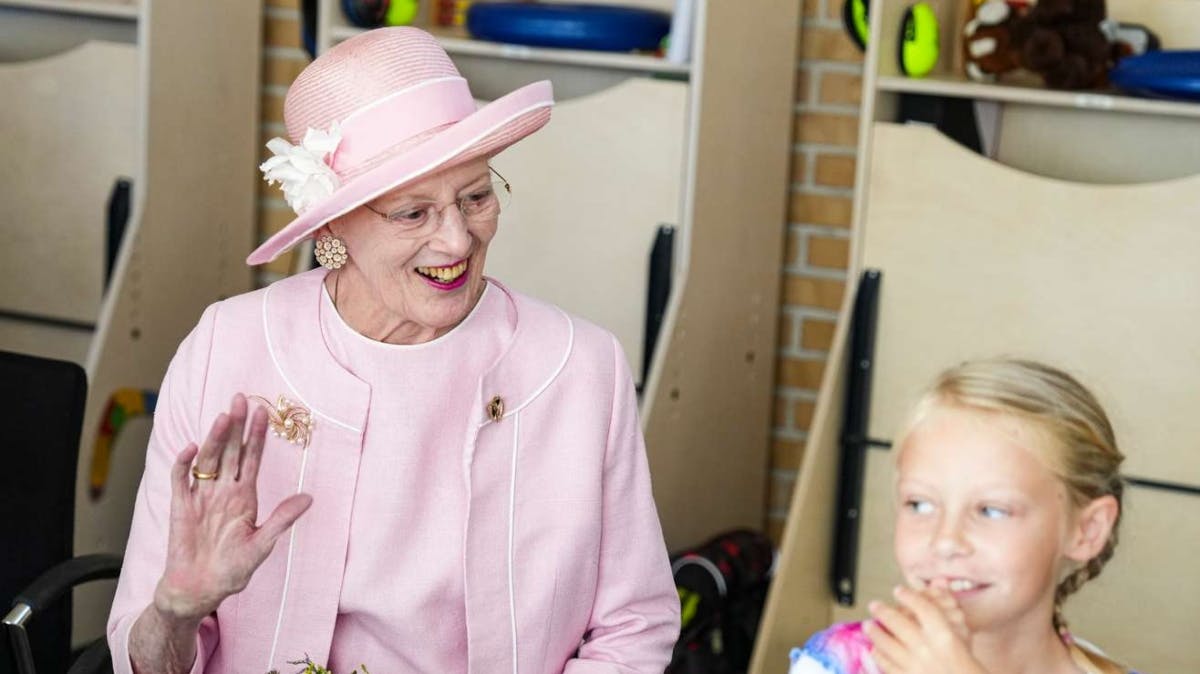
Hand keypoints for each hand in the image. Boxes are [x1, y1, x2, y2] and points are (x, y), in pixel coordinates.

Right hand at [153, 394, 312, 620]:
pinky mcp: (180, 507)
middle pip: (231, 451)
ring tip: (224, 417)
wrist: (200, 589)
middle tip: (241, 398)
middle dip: (236, 425)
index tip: (264, 411)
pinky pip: (180, 480)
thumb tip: (309, 497)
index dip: (257, 435)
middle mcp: (223, 491)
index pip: (252, 458)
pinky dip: (183, 464)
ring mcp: (201, 497)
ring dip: (215, 438)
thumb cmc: (232, 569)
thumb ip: (282, 519)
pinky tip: (192, 448)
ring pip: (208, 460)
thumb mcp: (263, 544)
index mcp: (244, 496)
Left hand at [863, 585, 986, 673]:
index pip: (923, 608)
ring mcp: (915, 666)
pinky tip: (875, 649)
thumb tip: (937, 585)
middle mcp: (927, 648)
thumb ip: (947, 613)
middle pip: (898, 623)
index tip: (898, 590)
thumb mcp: (963, 637)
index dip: (908, 596)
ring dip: (875, 632)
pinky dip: (879, 655)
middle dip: (883, 611)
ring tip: (868, 625)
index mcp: (944, 636)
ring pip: (886, 644)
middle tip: (874, 605)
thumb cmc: (965, 666)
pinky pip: (886, 665)